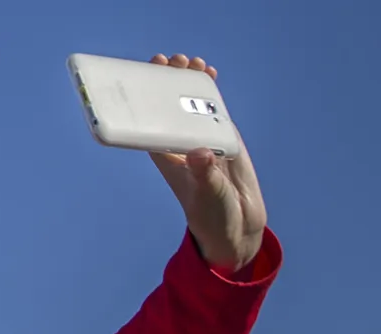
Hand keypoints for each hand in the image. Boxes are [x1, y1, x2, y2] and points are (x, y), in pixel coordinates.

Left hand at [146, 54, 267, 271]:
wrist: (237, 223)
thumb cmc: (211, 213)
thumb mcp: (207, 196)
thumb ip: (205, 176)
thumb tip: (201, 153)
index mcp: (167, 156)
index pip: (148, 123)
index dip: (143, 100)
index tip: (142, 78)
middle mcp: (181, 143)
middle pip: (167, 107)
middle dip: (167, 82)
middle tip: (171, 62)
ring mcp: (202, 138)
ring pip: (189, 104)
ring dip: (188, 81)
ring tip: (191, 62)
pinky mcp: (223, 137)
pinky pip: (213, 109)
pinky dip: (210, 91)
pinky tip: (209, 72)